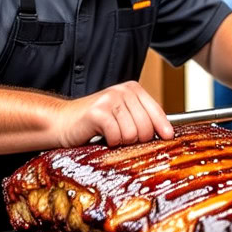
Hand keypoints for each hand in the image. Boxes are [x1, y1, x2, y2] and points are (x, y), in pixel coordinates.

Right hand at [54, 81, 173, 147]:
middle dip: (137, 139)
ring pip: (133, 134)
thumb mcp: (123, 115)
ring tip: (111, 135)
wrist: (62, 122)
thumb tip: (167, 134)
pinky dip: (110, 142)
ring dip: (121, 141)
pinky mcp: (98, 112)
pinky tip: (102, 136)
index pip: (157, 112)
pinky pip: (117, 136)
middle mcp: (123, 91)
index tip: (168, 137)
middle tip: (123, 137)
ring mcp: (110, 99)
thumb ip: (143, 119)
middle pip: (147, 127)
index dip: (163, 128)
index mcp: (133, 89)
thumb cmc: (94, 122)